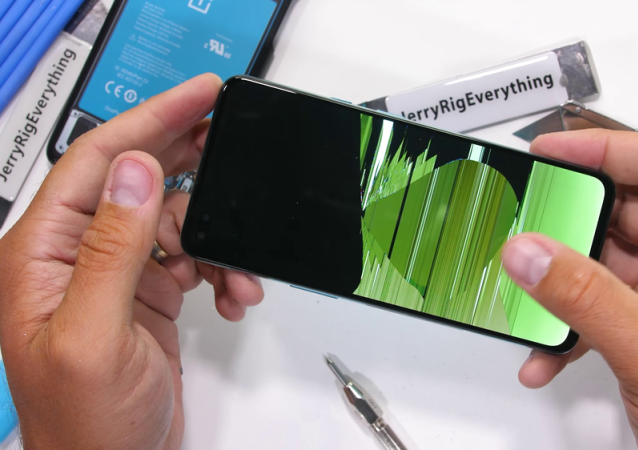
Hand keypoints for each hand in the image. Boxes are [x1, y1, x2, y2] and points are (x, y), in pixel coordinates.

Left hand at [0, 74, 262, 448]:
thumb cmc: (83, 422)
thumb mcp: (95, 334)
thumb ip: (111, 249)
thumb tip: (133, 172)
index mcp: (46, 252)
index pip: (98, 160)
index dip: (150, 118)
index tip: (198, 95)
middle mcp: (79, 255)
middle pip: (137, 176)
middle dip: (190, 157)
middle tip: (232, 135)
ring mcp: (116, 273)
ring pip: (176, 219)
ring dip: (216, 238)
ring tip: (237, 270)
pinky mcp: (148, 293)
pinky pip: (193, 256)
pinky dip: (221, 269)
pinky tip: (232, 293)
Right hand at [502, 130, 637, 447]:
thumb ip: (585, 297)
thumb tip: (530, 252)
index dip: (607, 150)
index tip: (553, 153)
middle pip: (625, 211)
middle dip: (571, 220)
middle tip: (526, 218)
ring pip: (602, 260)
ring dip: (560, 281)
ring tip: (527, 288)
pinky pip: (594, 305)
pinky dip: (564, 324)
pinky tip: (544, 351)